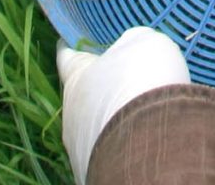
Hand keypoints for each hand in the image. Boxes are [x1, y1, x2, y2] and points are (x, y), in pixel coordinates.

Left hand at [58, 28, 190, 182]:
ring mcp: (79, 147)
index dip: (70, 50)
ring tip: (138, 116)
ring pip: (94, 128)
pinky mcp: (93, 172)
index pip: (66, 59)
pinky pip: (108, 151)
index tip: (67, 43)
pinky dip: (122, 144)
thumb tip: (130, 49)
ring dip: (111, 121)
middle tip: (123, 83)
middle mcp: (71, 113)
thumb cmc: (141, 81)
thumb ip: (131, 44)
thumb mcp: (144, 43)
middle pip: (82, 97)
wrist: (148, 141)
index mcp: (76, 77)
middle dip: (99, 91)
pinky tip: (141, 139)